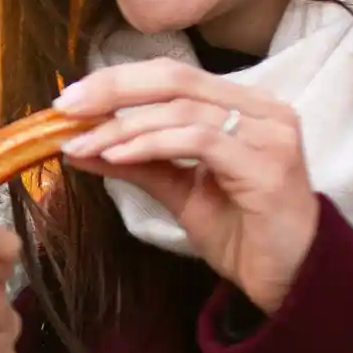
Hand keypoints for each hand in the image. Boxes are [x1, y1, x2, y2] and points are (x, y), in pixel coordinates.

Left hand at [56, 60, 315, 312]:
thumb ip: (136, 163)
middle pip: (175, 79)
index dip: (117, 81)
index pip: (171, 75)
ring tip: (83, 145)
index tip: (69, 100)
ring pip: (182, 110)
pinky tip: (116, 158)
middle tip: (66, 109)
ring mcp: (269, 133)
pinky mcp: (268, 163)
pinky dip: (151, 145)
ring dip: (123, 127)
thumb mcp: (177, 190)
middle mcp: (262, 109)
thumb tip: (77, 145)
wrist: (286, 277)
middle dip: (113, 90)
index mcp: (242, 105)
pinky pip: (198, 140)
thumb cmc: (239, 231)